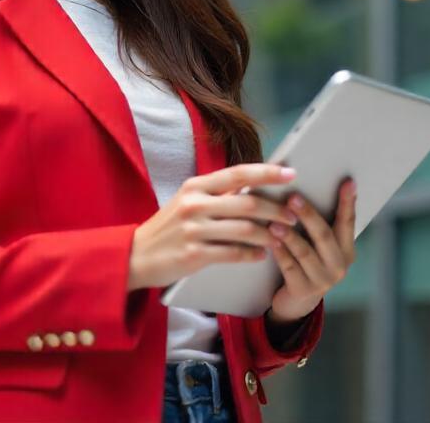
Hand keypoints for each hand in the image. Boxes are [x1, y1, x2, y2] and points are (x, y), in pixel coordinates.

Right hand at [128, 163, 299, 290]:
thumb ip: (218, 194)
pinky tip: (261, 254)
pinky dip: (252, 254)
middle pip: (248, 203)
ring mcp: (194, 230)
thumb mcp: (188, 202)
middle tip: (293, 216)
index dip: (267, 173)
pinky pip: (234, 253)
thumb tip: (254, 186)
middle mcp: (195, 204)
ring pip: (245, 230)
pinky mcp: (194, 255)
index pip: (238, 174)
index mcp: (195, 186)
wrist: (136, 255)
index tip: (291, 174)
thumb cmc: (169, 227)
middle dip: (276, 210)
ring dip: (269, 235)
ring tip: (281, 238)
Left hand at [265, 178, 356, 321]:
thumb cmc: (306, 262)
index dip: (348, 202)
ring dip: (289, 234)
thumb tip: (305, 186)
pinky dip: (280, 252)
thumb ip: (317, 224)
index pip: (348, 222)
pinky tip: (270, 241)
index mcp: (347, 250)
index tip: (348, 181)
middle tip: (293, 197)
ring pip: (305, 252)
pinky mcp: (303, 290)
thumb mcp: (318, 246)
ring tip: (275, 221)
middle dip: (308, 214)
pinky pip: (290, 267)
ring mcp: (323, 280)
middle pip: (324, 235)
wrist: (297, 302)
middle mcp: (340, 265)